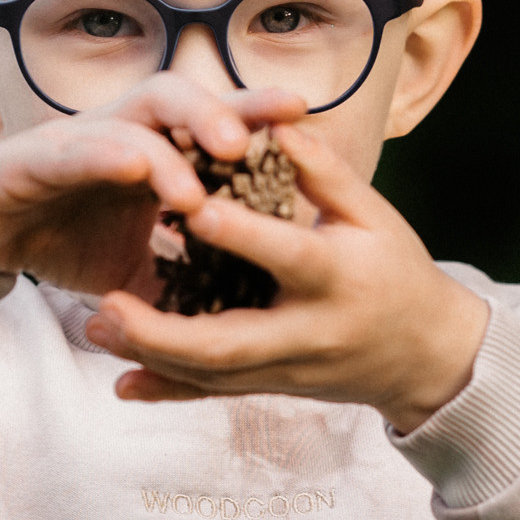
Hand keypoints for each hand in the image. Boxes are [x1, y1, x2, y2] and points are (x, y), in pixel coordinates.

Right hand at [0, 79, 307, 297]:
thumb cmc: (61, 237)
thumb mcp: (135, 269)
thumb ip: (179, 279)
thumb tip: (238, 318)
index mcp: (151, 151)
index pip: (209, 122)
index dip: (255, 115)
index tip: (305, 113)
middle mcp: (122, 133)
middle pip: (184, 97)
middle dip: (231, 108)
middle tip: (276, 126)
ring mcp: (81, 140)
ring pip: (140, 112)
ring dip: (184, 132)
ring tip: (221, 159)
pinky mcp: (35, 158)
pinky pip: (77, 147)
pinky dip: (109, 152)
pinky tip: (138, 164)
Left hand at [81, 128, 489, 433]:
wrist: (424, 356)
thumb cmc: (398, 272)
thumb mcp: (375, 216)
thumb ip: (326, 172)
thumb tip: (277, 124)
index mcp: (338, 279)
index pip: (286, 256)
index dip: (241, 234)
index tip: (192, 209)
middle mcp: (308, 333)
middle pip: (229, 344)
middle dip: (163, 332)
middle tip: (107, 304)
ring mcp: (287, 369)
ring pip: (210, 375)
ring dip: (149, 355)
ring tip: (95, 325)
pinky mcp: (272, 388)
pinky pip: (213, 396)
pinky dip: (166, 390)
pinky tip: (121, 383)